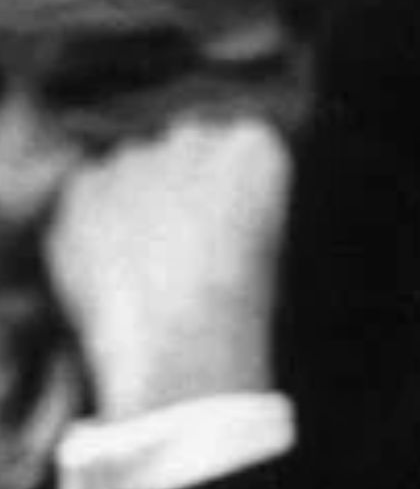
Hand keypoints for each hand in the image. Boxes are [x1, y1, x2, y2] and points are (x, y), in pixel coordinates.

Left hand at [44, 117, 291, 417]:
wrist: (183, 352)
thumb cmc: (240, 320)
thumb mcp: (268, 257)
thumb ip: (238, 212)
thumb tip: (206, 217)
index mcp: (255, 148)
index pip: (239, 152)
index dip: (229, 200)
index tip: (227, 238)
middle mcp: (191, 137)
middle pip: (183, 150)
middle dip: (180, 192)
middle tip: (183, 257)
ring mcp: (131, 158)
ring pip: (132, 173)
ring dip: (135, 209)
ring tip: (149, 278)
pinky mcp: (82, 188)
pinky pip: (87, 199)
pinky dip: (95, 231)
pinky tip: (116, 280)